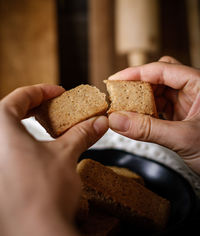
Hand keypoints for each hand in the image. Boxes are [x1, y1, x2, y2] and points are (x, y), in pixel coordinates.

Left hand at [0, 84, 107, 235]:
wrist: (36, 233)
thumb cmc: (42, 195)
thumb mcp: (66, 154)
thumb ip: (82, 133)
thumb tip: (98, 122)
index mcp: (1, 127)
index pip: (20, 96)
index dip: (43, 91)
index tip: (59, 92)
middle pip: (11, 111)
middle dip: (35, 106)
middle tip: (54, 106)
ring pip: (8, 131)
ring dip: (29, 124)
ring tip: (50, 126)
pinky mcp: (1, 175)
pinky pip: (8, 149)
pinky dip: (24, 142)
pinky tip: (40, 150)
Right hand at [108, 56, 199, 174]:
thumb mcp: (183, 139)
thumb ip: (148, 130)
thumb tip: (117, 120)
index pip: (162, 69)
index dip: (136, 73)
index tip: (116, 80)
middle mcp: (194, 89)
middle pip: (159, 76)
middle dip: (139, 85)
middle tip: (121, 94)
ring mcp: (188, 102)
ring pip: (158, 92)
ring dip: (141, 100)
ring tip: (126, 109)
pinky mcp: (183, 115)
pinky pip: (160, 107)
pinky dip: (147, 112)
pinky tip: (139, 119)